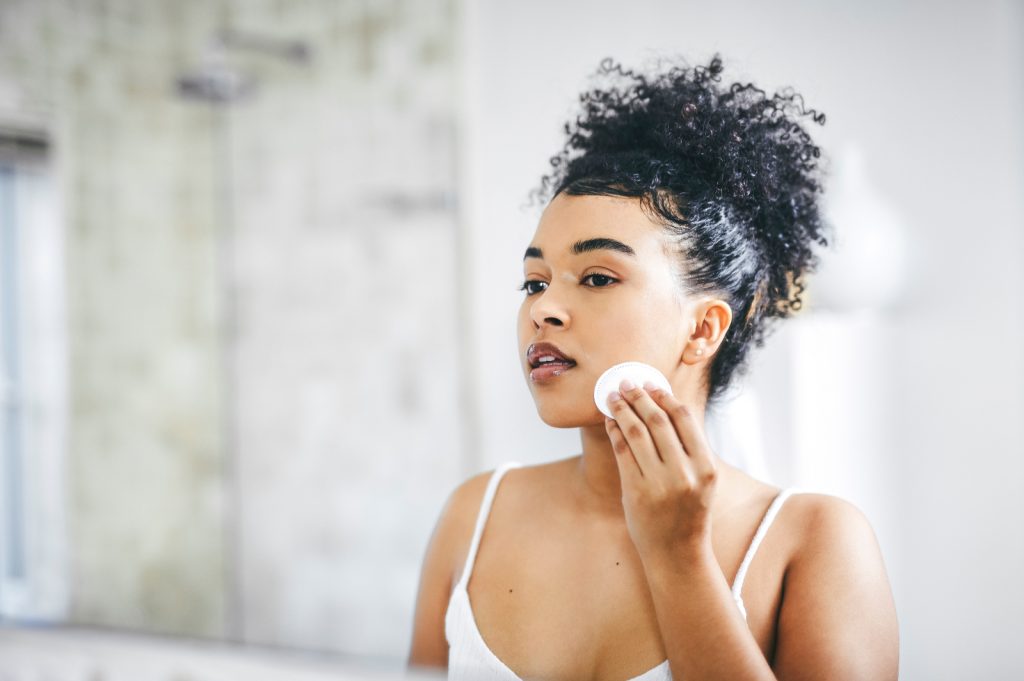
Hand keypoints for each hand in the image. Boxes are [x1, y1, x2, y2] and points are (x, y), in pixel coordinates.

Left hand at [604, 379, 717, 560]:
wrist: (677, 554)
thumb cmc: (689, 513)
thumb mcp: (702, 481)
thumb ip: (689, 450)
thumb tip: (665, 408)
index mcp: (706, 468)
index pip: (684, 419)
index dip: (665, 397)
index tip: (651, 385)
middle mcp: (685, 474)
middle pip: (658, 421)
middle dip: (639, 397)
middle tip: (626, 383)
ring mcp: (659, 483)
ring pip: (637, 433)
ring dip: (622, 409)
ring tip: (613, 397)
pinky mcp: (635, 491)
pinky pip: (622, 451)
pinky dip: (615, 431)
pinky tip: (610, 421)